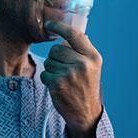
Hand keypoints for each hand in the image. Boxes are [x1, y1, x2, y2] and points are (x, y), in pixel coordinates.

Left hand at [41, 20, 103, 137]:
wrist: (86, 113)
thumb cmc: (87, 87)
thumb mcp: (92, 67)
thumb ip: (82, 50)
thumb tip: (69, 33)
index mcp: (93, 57)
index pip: (74, 35)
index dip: (59, 27)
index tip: (49, 24)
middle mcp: (83, 64)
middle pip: (57, 49)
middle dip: (56, 58)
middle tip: (64, 70)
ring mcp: (70, 74)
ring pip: (49, 61)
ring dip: (52, 69)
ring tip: (63, 80)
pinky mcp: (58, 84)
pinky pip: (45, 73)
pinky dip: (48, 80)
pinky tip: (58, 87)